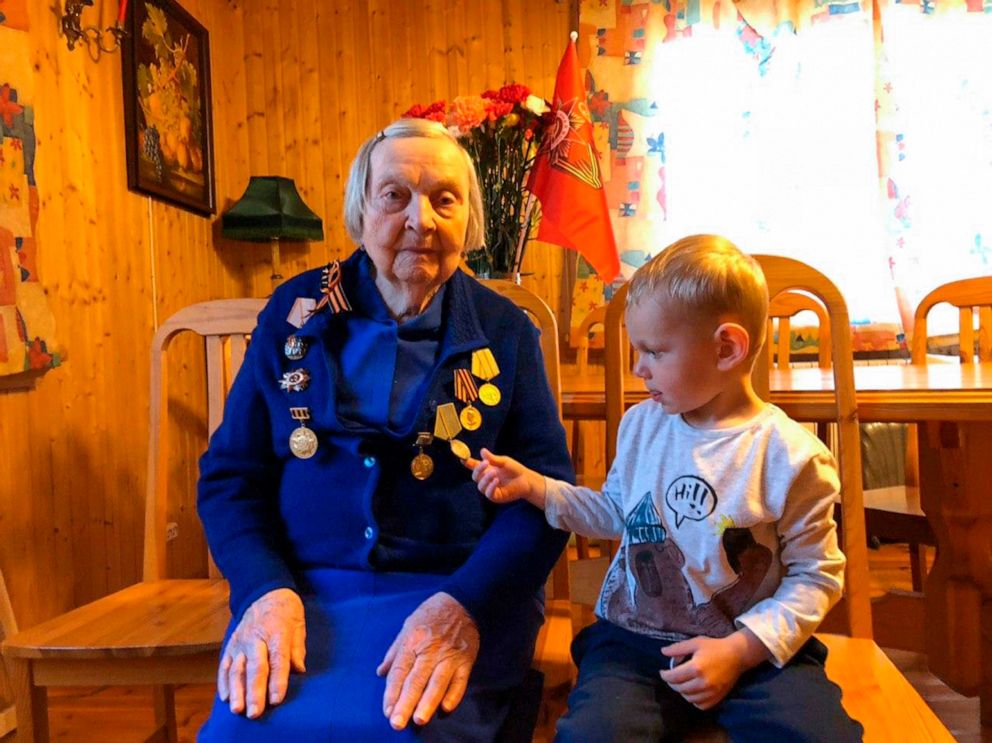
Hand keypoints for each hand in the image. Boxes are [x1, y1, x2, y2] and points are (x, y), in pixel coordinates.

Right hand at [217, 588, 306, 718]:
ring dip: (236, 691)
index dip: (278, 681)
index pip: (278, 660)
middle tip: (255, 712)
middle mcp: (256, 638)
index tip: (277, 699)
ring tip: (237, 709)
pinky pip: (224, 665)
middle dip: (255, 692)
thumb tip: (299, 670)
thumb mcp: (298, 625)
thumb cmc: (286, 612)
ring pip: (236, 668)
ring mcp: (241, 642)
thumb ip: (297, 648)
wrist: (265, 592)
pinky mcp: (231, 644)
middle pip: (255, 668)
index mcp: (277, 632)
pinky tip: (225, 697)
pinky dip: (223, 682)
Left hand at [376, 592, 479, 730]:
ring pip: (437, 683)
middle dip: (406, 703)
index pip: (400, 671)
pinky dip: (453, 695)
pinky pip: (460, 681)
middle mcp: (430, 649)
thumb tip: (381, 673)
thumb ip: (395, 651)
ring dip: (428, 703)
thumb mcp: (408, 625)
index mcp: (412, 640)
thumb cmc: (431, 615)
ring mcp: (449, 655)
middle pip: (416, 680)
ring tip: (419, 719)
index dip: (392, 692)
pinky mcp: (466, 660)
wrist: (462, 602)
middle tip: (397, 723)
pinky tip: (445, 708)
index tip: (387, 711)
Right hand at [463, 448, 545, 506]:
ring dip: (485, 479)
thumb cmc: (515, 470)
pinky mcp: (496, 497)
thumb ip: (493, 458)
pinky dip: (491, 487)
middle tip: (486, 463)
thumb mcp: (504, 462)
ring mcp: (490, 489)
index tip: (462, 459)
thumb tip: (482, 451)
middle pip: (475, 476)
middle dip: (478, 470)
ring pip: (480, 486)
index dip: (467, 463)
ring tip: (494, 473)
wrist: (526, 480)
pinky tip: (496, 481)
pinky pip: (488, 494)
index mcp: (487, 470)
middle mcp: (486, 480)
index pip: (474, 467)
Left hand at [658, 630, 768, 710]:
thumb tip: (663, 652)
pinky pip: (701, 705)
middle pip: (680, 689)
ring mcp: (711, 692)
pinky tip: (693, 692)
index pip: (673, 677)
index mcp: (696, 667)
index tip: (663, 672)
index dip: (665, 675)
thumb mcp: (695, 642)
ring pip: (689, 698)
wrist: (736, 655)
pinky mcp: (718, 697)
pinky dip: (694, 701)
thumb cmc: (714, 647)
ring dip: (682, 692)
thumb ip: (678, 648)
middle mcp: (703, 682)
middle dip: (672, 683)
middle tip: (671, 677)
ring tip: (682, 684)